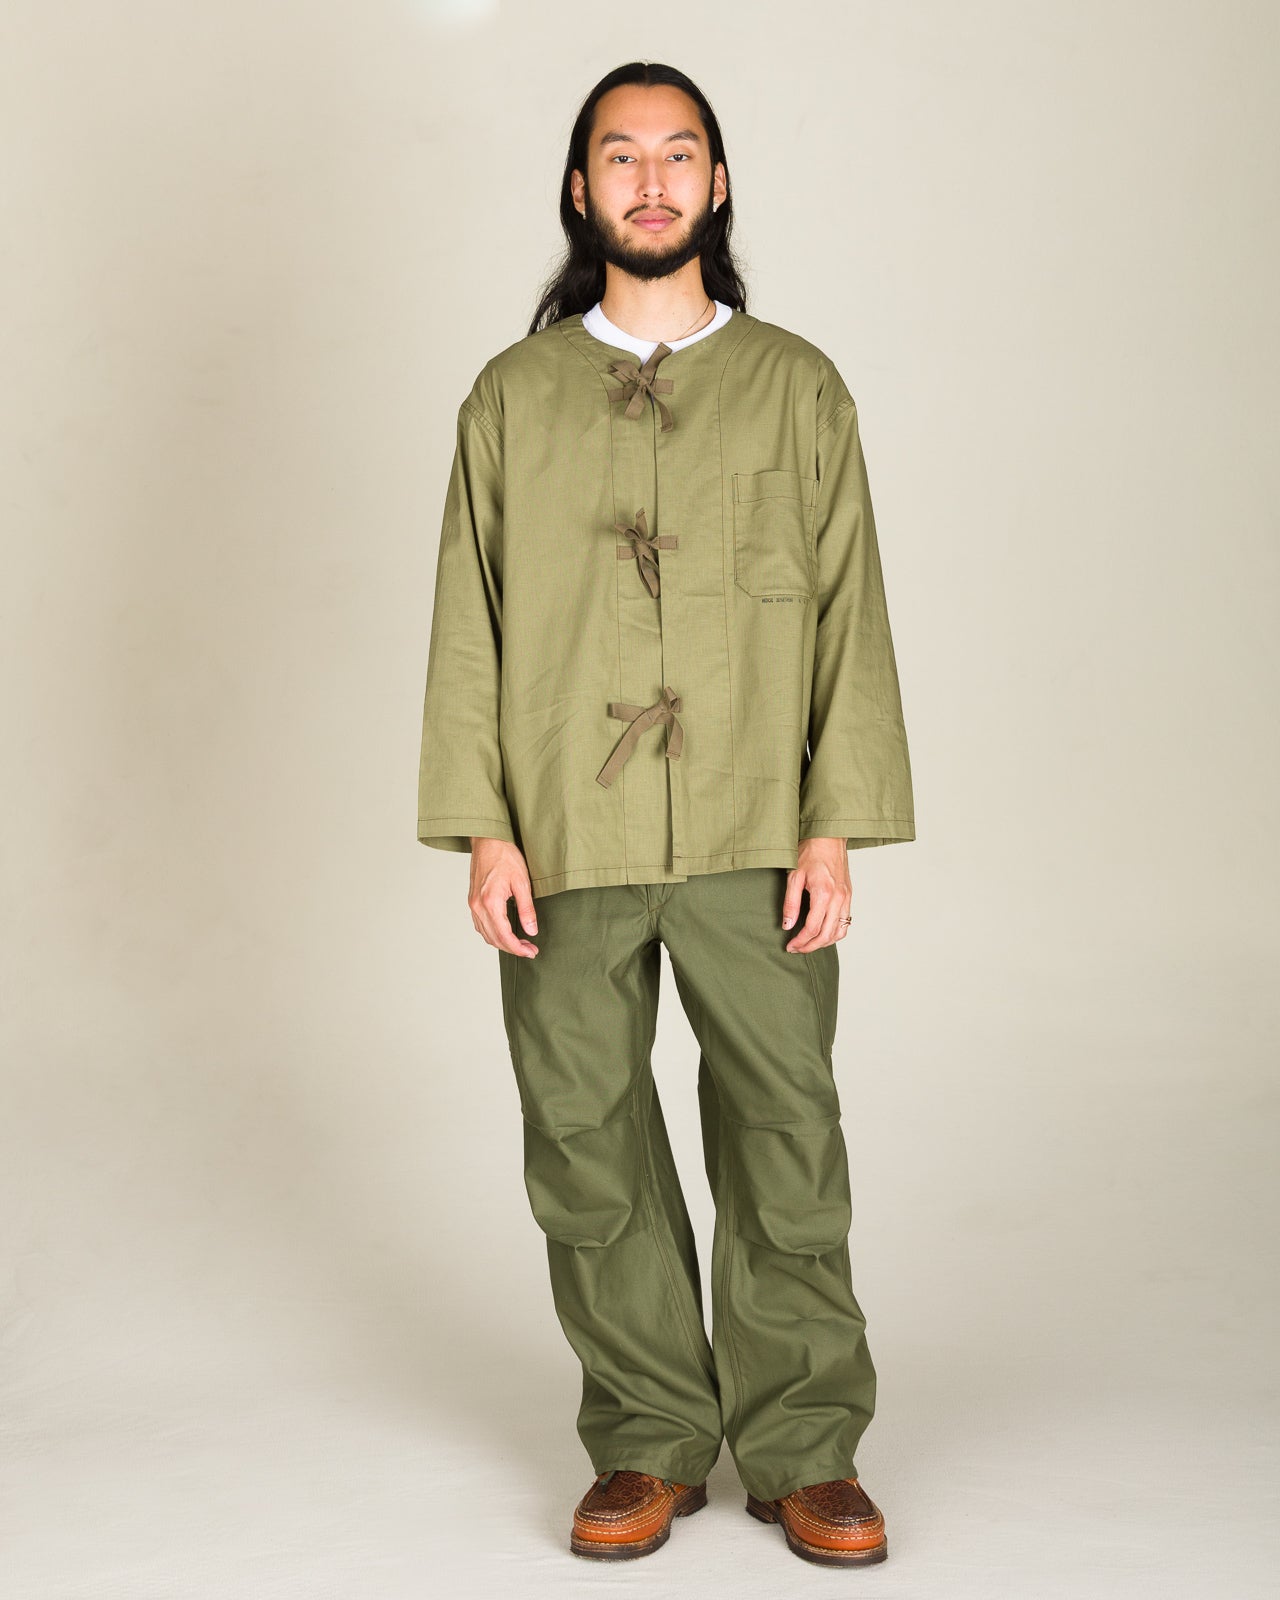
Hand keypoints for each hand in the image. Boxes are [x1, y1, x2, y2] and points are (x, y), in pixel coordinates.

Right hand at [468, 838, 538, 956]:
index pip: (504, 935)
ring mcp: (473, 904)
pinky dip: (492, 933)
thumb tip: (531, 931)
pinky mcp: (472, 900)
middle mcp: (478, 906)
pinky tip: (505, 932)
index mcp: (490, 902)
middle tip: (530, 950)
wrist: (488, 839)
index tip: (531, 952)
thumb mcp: (522, 882)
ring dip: (502, 942)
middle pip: (493, 939)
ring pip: (485, 934)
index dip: (518, 948)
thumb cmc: (505, 856)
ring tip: (521, 943)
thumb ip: (526, 909)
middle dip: (512, 948)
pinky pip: (480, 925)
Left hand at [782, 838, 851, 950]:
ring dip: (824, 943)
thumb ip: (791, 903)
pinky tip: (823, 934)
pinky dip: (835, 934)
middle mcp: (838, 899)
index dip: (800, 941)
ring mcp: (846, 898)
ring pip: (839, 932)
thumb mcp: (794, 876)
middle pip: (826, 935)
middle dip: (810, 946)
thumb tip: (787, 925)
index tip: (790, 946)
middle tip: (797, 949)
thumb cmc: (810, 852)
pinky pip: (846, 923)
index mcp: (824, 894)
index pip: (812, 928)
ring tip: (808, 944)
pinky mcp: (849, 896)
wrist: (828, 837)